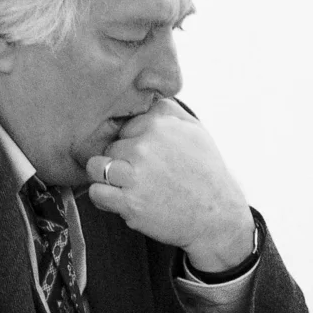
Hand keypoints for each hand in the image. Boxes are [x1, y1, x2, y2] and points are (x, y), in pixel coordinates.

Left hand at [86, 99, 254, 271]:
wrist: (217, 216)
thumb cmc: (206, 174)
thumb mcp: (195, 130)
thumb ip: (167, 110)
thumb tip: (146, 97)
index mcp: (158, 124)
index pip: (125, 126)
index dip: (133, 142)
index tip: (148, 157)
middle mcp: (144, 146)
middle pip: (111, 147)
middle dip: (122, 160)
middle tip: (143, 176)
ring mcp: (135, 174)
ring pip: (96, 166)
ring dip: (107, 177)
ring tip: (125, 186)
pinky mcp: (128, 202)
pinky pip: (96, 192)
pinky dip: (104, 198)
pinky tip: (121, 200)